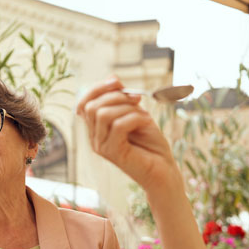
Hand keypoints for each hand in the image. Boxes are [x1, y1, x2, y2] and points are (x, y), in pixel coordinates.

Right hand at [76, 76, 181, 194]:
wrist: (164, 171)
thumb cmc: (151, 144)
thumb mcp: (136, 114)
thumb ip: (122, 99)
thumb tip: (113, 78)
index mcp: (97, 130)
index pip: (84, 104)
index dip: (98, 89)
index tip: (118, 82)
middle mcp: (95, 139)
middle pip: (92, 106)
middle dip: (116, 96)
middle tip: (137, 100)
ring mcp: (102, 147)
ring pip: (103, 114)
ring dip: (127, 108)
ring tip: (143, 116)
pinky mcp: (114, 153)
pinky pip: (119, 125)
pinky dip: (135, 118)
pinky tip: (146, 123)